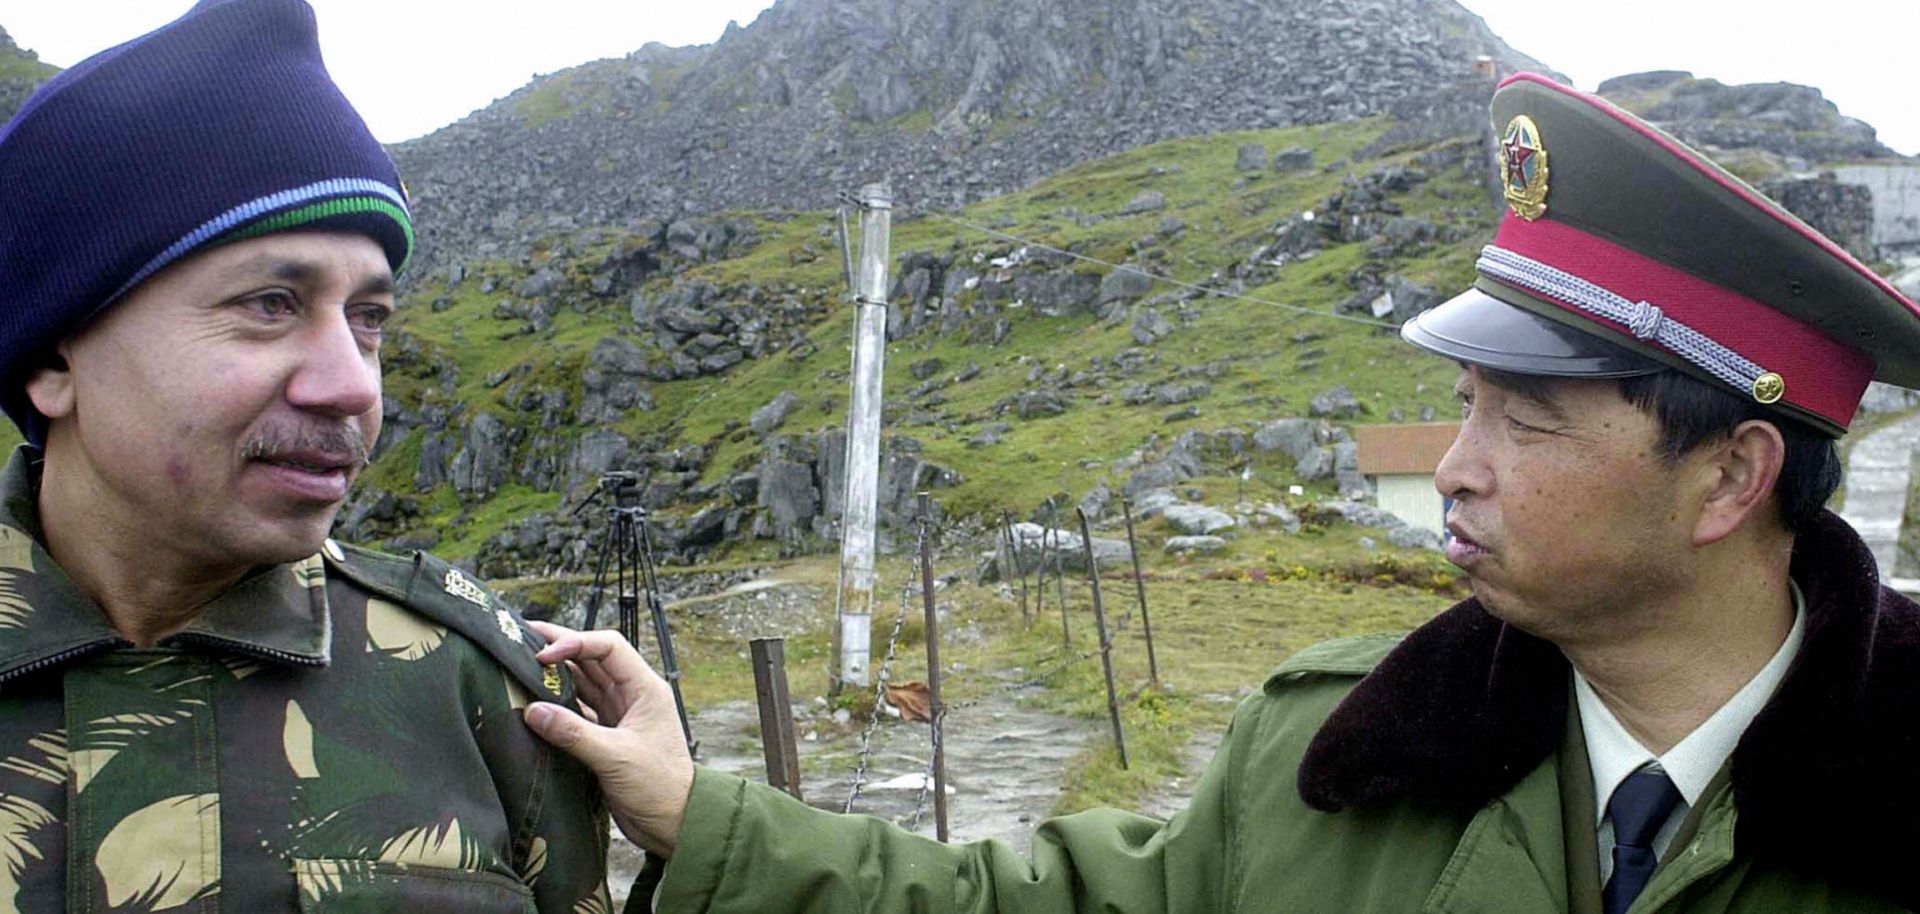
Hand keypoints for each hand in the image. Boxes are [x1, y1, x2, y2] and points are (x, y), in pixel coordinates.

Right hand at [522, 620, 693, 857]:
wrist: (675, 824)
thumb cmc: (659, 787)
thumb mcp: (616, 757)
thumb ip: (574, 733)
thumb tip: (532, 710)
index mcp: (644, 689)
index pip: (608, 647)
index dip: (575, 642)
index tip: (543, 653)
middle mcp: (631, 696)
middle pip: (592, 659)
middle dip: (559, 647)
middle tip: (520, 636)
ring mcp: (618, 715)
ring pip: (582, 684)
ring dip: (555, 675)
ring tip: (520, 662)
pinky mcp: (606, 737)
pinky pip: (578, 711)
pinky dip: (557, 706)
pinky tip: (533, 702)